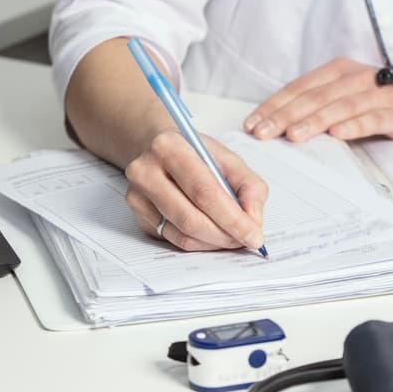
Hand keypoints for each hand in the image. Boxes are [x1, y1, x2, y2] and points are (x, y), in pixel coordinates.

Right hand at [124, 130, 267, 251]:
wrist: (160, 150)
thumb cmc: (196, 154)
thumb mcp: (228, 159)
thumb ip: (249, 187)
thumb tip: (253, 221)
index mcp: (170, 148)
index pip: (205, 192)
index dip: (233, 219)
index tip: (254, 235)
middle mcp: (146, 172)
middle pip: (191, 218)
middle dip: (225, 236)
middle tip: (246, 241)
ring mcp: (138, 197)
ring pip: (183, 234)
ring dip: (214, 242)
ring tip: (232, 237)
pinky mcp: (139, 217)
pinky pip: (175, 240)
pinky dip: (200, 243)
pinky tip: (213, 235)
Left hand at [243, 58, 392, 141]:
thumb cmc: (377, 100)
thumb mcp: (343, 95)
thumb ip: (316, 105)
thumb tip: (276, 124)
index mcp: (336, 72)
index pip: (298, 88)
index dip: (273, 105)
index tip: (252, 124)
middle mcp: (353, 78)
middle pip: (313, 98)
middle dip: (284, 116)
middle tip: (262, 133)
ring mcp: (375, 93)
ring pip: (338, 107)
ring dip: (313, 121)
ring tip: (292, 136)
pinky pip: (371, 118)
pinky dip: (354, 126)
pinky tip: (338, 134)